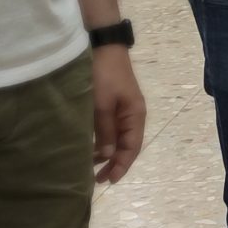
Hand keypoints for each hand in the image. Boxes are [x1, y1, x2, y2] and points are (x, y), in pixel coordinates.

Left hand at [92, 46, 145, 183]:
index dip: (122, 165)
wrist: (103, 47)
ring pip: (118, 139)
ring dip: (108, 154)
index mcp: (135, 115)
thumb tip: (108, 155)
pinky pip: (111, 130)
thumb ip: (106, 130)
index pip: (132, 147)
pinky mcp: (112, 105)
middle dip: (115, 164)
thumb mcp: (102, 104)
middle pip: (127, 146)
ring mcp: (123, 110)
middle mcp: (132, 115)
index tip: (110, 180)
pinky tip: (92, 149)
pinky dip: (103, 142)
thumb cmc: (104, 75)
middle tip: (99, 180)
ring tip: (93, 169)